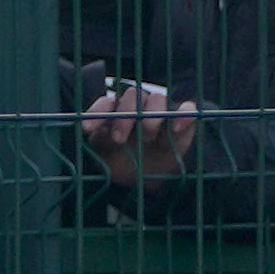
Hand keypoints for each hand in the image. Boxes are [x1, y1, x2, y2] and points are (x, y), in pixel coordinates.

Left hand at [76, 82, 197, 186]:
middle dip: (125, 115)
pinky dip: (184, 114)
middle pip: (132, 96)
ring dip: (151, 115)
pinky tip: (176, 128)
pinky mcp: (183, 119)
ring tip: (147, 137)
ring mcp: (161, 110)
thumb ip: (102, 143)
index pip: (105, 104)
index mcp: (116, 111)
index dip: (96, 114)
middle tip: (118, 138)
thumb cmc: (123, 162)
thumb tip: (97, 133)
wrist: (150, 177)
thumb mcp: (107, 157)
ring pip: (158, 99)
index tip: (86, 129)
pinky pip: (187, 109)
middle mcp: (139, 106)